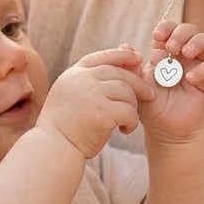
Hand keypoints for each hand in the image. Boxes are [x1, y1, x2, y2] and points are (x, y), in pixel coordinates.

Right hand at [37, 46, 154, 158]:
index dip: (123, 56)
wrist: (54, 147)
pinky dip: (132, 122)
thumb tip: (118, 64)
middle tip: (149, 95)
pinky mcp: (102, 112)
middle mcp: (82, 80)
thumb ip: (89, 80)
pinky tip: (125, 130)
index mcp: (74, 74)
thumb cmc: (65, 125)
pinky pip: (129, 111)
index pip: (103, 57)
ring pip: (127, 92)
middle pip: (119, 73)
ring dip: (133, 107)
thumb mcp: (71, 94)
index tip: (137, 59)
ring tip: (127, 120)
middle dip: (138, 84)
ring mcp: (92, 94)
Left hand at [141, 21, 203, 142]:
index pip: (170, 29)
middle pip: (191, 30)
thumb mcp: (136, 85)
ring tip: (184, 53)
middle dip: (181, 33)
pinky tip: (189, 78)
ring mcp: (199, 66)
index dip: (166, 27)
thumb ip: (130, 67)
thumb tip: (125, 46)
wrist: (164, 129)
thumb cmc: (150, 106)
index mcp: (166, 52)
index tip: (157, 36)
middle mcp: (185, 56)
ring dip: (197, 42)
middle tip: (171, 47)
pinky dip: (202, 69)